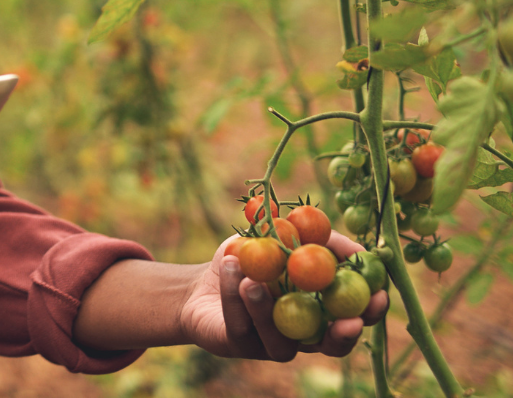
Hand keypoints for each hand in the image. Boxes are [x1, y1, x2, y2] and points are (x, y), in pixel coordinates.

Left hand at [179, 231, 387, 360]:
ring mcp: (270, 343)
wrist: (203, 281)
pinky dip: (234, 293)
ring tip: (253, 281)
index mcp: (317, 311)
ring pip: (280, 340)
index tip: (380, 296)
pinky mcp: (239, 344)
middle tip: (347, 320)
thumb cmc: (251, 259)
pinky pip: (241, 324)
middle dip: (343, 335)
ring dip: (267, 309)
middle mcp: (300, 334)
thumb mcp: (285, 237)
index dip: (369, 312)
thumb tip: (360, 248)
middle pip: (330, 346)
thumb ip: (320, 241)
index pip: (352, 318)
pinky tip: (230, 267)